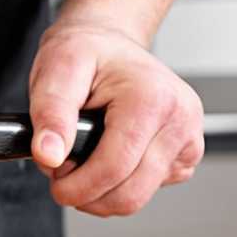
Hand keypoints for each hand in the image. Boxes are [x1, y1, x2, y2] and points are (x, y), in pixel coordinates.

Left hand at [28, 17, 203, 217]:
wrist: (108, 40)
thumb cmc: (85, 50)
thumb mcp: (56, 70)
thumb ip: (50, 114)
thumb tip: (48, 156)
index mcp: (152, 98)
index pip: (115, 167)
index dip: (79, 186)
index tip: (56, 185)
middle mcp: (179, 119)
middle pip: (132, 191)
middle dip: (89, 194)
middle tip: (63, 175)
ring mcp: (189, 138)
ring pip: (142, 195)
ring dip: (104, 192)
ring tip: (80, 161)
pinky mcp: (187, 153)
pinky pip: (151, 188)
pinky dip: (122, 183)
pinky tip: (107, 156)